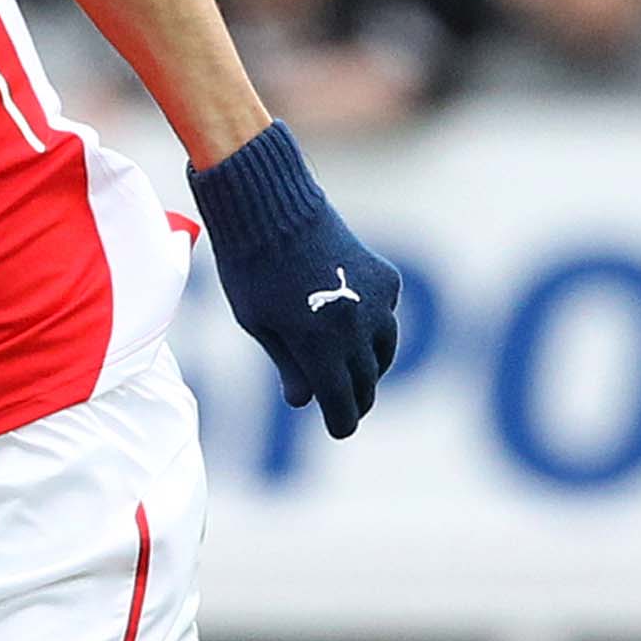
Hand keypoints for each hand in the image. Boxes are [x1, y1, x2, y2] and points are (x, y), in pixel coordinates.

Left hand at [189, 119, 401, 440]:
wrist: (275, 210)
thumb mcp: (259, 325)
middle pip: (366, 381)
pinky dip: (375, 330)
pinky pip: (387, 318)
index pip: (341, 401)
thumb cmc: (252, 270)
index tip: (341, 430)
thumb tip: (305, 402)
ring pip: (384, 352)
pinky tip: (355, 330)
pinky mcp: (388, 279)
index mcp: (320, 346)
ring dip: (370, 369)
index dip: (341, 421)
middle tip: (346, 409)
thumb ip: (288, 365)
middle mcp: (357, 327)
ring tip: (355, 378)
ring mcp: (379, 302)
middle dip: (355, 399)